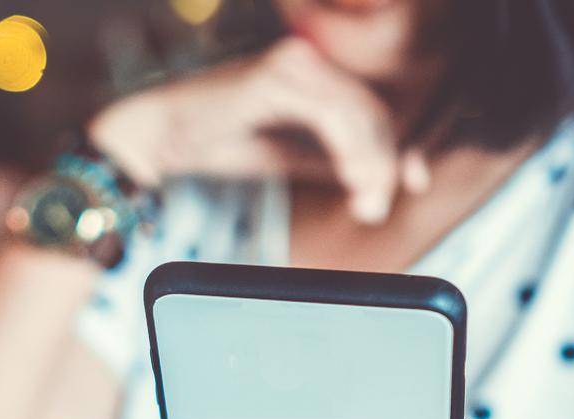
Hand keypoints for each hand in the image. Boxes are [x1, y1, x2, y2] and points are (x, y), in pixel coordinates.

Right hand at [87, 37, 426, 222]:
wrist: (159, 134)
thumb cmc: (218, 139)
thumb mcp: (292, 155)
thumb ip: (337, 161)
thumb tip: (383, 182)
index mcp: (317, 71)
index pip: (376, 105)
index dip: (401, 144)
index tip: (414, 180)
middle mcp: (311, 56)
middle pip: (375, 110)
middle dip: (386, 162)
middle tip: (376, 206)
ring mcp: (296, 59)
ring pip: (360, 112)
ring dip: (372, 163)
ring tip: (367, 203)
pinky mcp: (279, 72)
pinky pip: (333, 114)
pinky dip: (350, 151)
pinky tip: (352, 182)